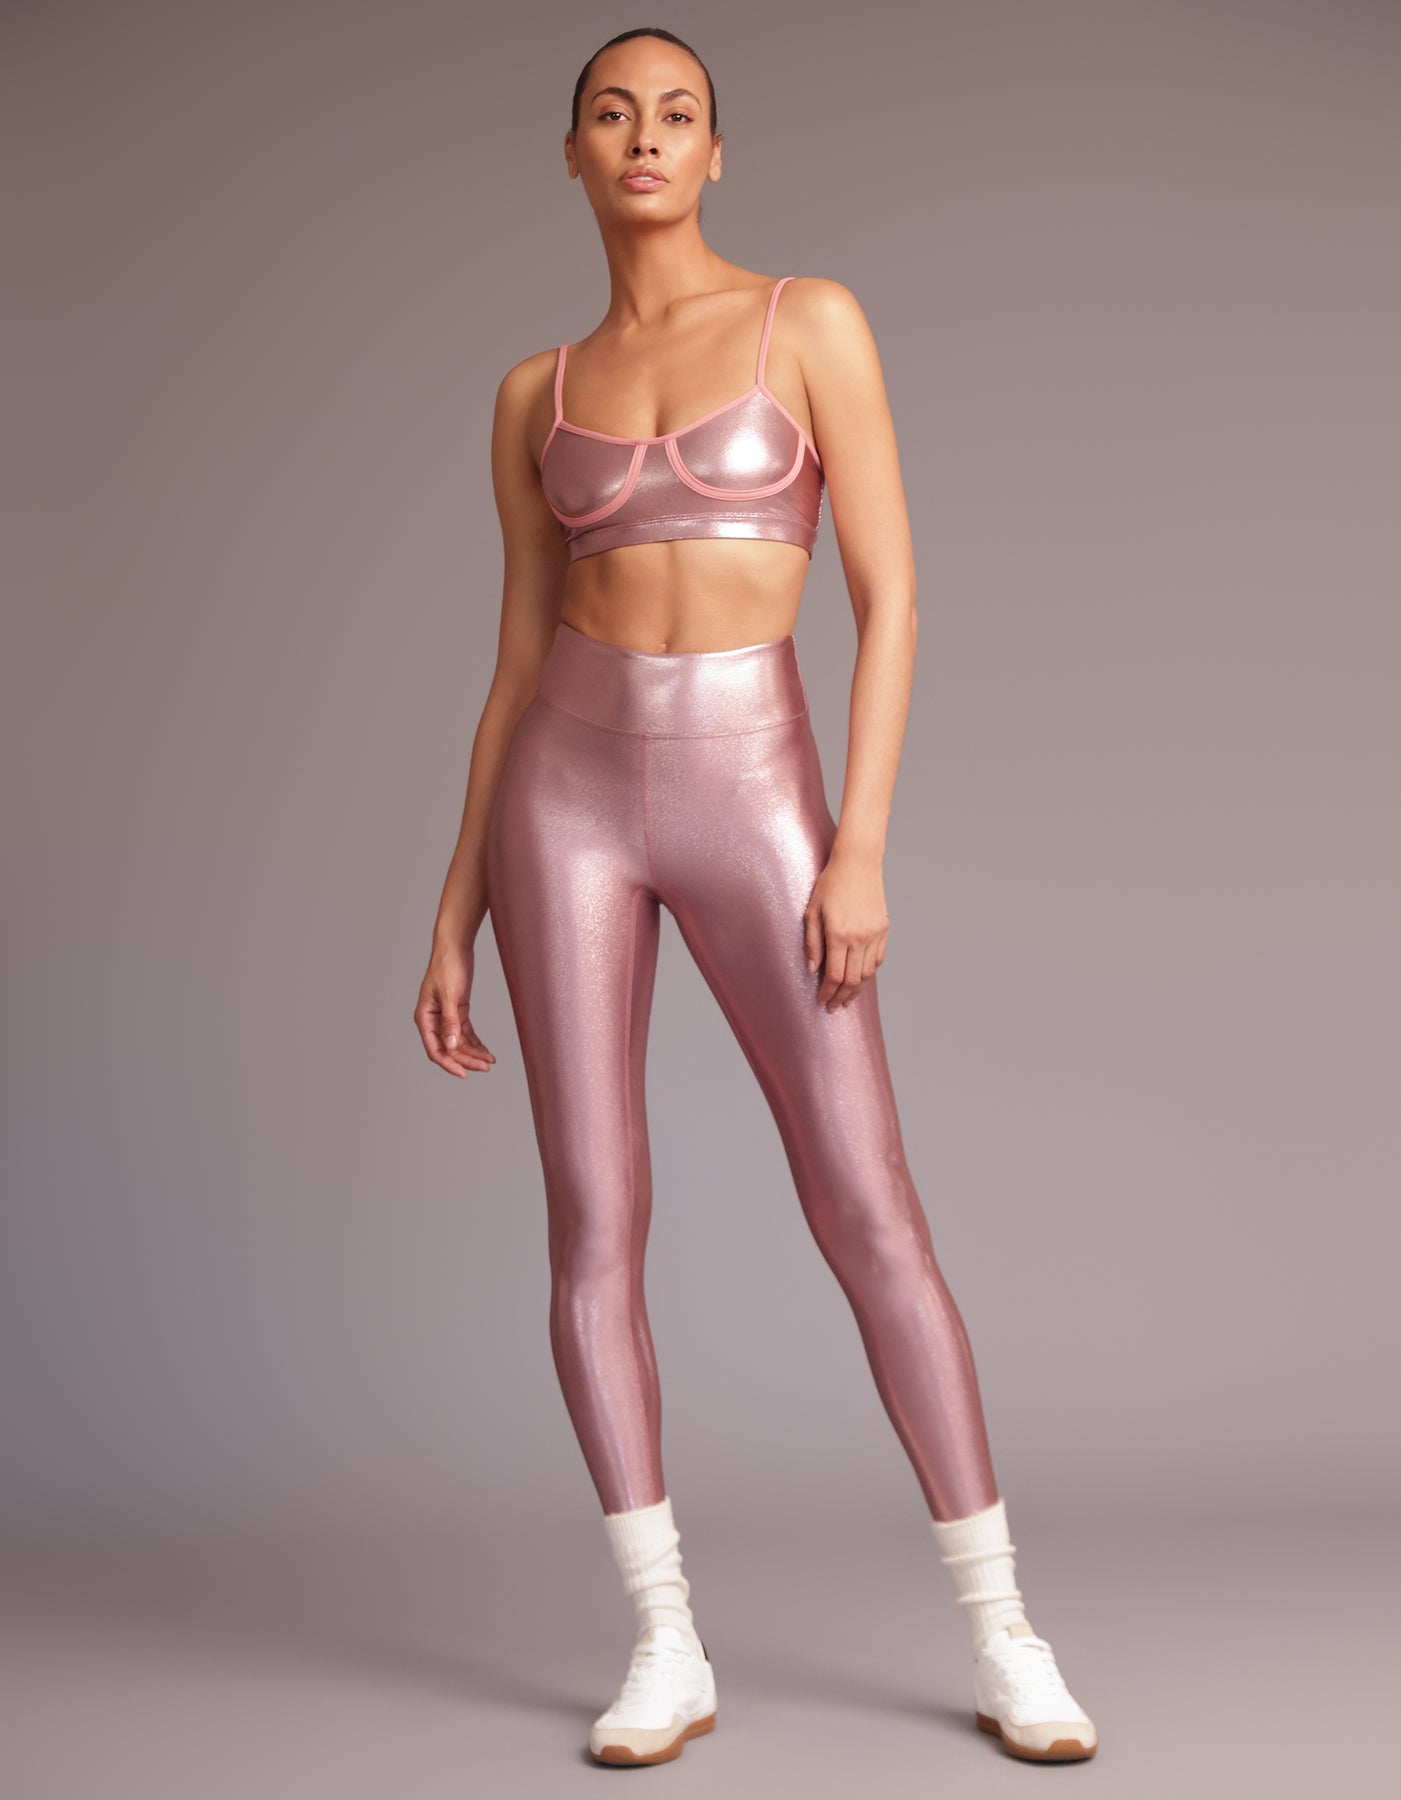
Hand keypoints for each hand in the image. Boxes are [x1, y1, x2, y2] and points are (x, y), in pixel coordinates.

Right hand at [414, 939, 495, 1077]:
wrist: (455, 946)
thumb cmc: (447, 966)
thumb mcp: (450, 995)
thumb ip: (450, 1022)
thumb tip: (451, 1046)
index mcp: (424, 1018)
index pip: (435, 1049)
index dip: (449, 1064)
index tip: (464, 1074)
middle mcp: (433, 1020)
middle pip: (449, 1048)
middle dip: (466, 1059)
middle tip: (485, 1067)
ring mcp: (445, 1017)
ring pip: (458, 1042)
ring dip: (473, 1053)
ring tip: (490, 1061)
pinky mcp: (457, 1011)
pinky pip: (465, 1033)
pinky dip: (475, 1042)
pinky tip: (486, 1051)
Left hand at [803, 850, 889, 1009]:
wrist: (858, 863)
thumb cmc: (831, 884)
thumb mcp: (813, 911)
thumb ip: (812, 942)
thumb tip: (814, 969)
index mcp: (839, 935)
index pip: (834, 975)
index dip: (827, 993)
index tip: (821, 1001)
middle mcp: (859, 938)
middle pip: (852, 980)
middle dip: (841, 997)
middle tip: (833, 1007)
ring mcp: (874, 934)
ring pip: (867, 973)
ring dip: (857, 989)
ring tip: (847, 998)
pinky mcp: (883, 929)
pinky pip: (878, 959)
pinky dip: (870, 972)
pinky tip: (861, 978)